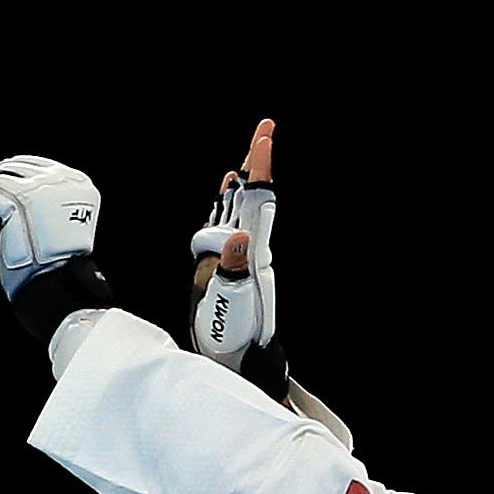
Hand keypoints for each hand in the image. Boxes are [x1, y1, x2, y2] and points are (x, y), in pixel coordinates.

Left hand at [0, 155, 100, 299]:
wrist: (55, 278)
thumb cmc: (57, 258)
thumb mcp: (65, 220)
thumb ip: (50, 200)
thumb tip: (18, 185)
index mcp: (78, 183)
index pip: (40, 165)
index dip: (19, 173)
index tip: (6, 182)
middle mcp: (62, 180)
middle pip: (20, 165)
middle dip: (3, 178)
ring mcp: (41, 187)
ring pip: (3, 175)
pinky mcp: (19, 198)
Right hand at [187, 120, 276, 369]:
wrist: (230, 363)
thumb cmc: (229, 339)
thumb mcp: (228, 306)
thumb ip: (232, 270)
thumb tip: (239, 238)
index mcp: (248, 255)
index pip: (257, 203)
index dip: (260, 170)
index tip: (265, 139)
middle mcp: (246, 251)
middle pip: (254, 198)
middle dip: (259, 163)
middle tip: (266, 129)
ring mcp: (238, 257)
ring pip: (242, 208)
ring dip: (247, 178)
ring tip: (252, 151)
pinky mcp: (226, 265)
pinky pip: (229, 222)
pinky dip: (230, 201)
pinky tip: (229, 188)